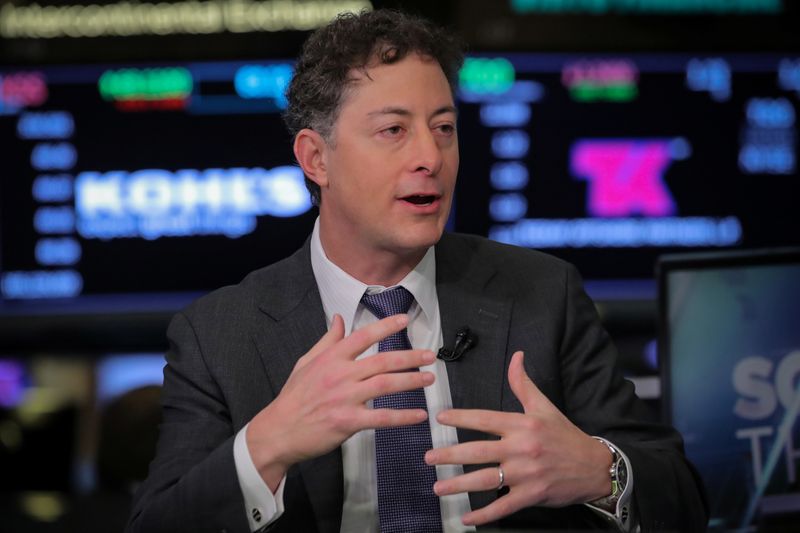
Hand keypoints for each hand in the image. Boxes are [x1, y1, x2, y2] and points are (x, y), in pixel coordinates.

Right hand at [247, 314, 435, 490]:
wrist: (279, 430)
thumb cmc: (294, 397)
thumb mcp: (306, 362)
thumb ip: (326, 340)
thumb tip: (338, 318)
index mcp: (332, 358)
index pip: (363, 336)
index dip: (386, 326)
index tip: (405, 320)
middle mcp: (340, 374)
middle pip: (382, 360)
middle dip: (410, 356)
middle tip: (430, 355)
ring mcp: (344, 398)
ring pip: (385, 385)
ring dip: (411, 381)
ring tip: (429, 378)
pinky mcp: (348, 422)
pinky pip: (381, 417)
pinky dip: (403, 416)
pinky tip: (419, 414)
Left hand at [424, 351, 611, 525]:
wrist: (594, 466)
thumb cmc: (566, 436)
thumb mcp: (544, 406)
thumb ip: (523, 383)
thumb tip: (516, 356)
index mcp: (522, 425)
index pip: (484, 419)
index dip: (460, 418)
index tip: (439, 418)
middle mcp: (521, 448)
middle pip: (478, 451)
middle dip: (450, 455)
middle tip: (429, 457)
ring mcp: (526, 474)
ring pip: (486, 479)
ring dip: (459, 485)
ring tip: (438, 487)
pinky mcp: (532, 495)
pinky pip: (503, 506)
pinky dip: (484, 515)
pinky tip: (467, 519)